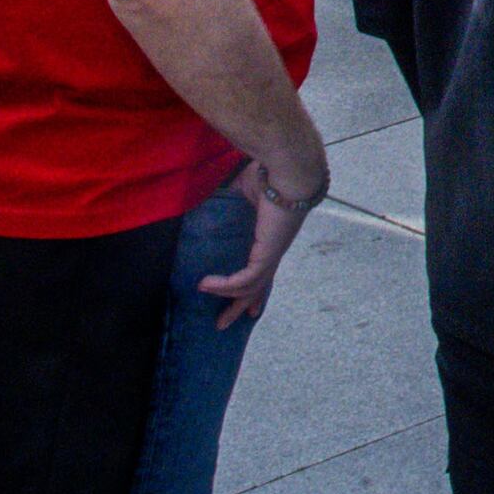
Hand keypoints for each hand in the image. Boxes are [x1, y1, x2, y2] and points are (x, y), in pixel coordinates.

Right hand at [203, 159, 328, 326]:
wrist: (288, 169)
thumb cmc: (270, 173)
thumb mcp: (242, 190)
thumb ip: (226, 200)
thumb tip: (205, 201)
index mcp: (271, 235)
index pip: (263, 267)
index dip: (254, 286)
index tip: (248, 306)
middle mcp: (275, 248)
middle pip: (259, 286)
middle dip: (242, 305)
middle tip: (223, 323)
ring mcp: (273, 253)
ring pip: (252, 288)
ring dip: (229, 300)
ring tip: (205, 302)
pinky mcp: (268, 254)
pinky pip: (245, 280)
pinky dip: (225, 286)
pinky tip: (206, 285)